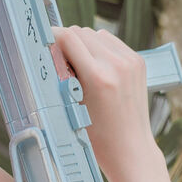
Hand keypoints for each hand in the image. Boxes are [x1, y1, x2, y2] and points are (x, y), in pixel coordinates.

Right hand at [51, 25, 158, 178]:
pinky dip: (100, 48)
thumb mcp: (70, 106)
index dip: (52, 38)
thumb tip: (49, 51)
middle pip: (81, 32)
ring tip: (79, 66)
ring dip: (84, 44)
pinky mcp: (138, 62)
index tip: (43, 44)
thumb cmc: (96, 137)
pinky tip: (95, 67)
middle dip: (67, 42)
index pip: (68, 38)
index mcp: (97, 77)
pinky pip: (111, 42)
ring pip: (96, 34)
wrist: (130, 149)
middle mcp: (116, 64)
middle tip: (59, 61)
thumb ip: (61, 76)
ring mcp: (130, 61)